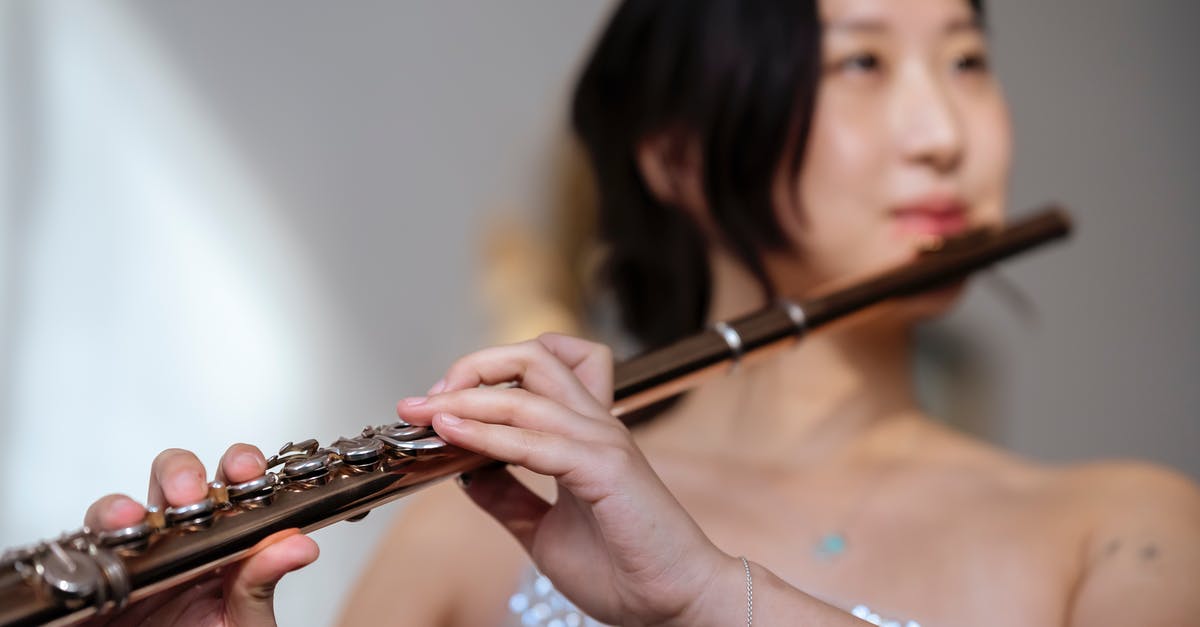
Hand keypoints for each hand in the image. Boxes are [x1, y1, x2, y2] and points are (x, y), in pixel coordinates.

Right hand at [83, 445, 318, 625]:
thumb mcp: (242, 622)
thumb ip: (263, 583)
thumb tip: (300, 545)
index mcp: (223, 540)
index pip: (232, 485)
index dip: (239, 465)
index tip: (246, 469)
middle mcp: (176, 538)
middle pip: (175, 478)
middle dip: (181, 472)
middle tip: (189, 495)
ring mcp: (131, 555)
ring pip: (118, 508)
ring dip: (122, 505)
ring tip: (130, 521)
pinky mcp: (89, 579)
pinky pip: (78, 552)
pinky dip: (86, 546)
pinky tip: (101, 554)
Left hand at [396, 333, 734, 625]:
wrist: (674, 603)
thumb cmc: (624, 568)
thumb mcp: (543, 530)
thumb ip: (507, 497)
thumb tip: (464, 471)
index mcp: (586, 433)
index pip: (545, 365)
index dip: (486, 372)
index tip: (439, 405)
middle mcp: (596, 425)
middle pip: (535, 356)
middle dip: (472, 367)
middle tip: (426, 400)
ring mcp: (603, 442)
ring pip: (527, 391)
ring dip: (466, 399)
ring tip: (424, 414)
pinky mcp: (606, 468)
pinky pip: (537, 441)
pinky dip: (488, 434)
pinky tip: (454, 437)